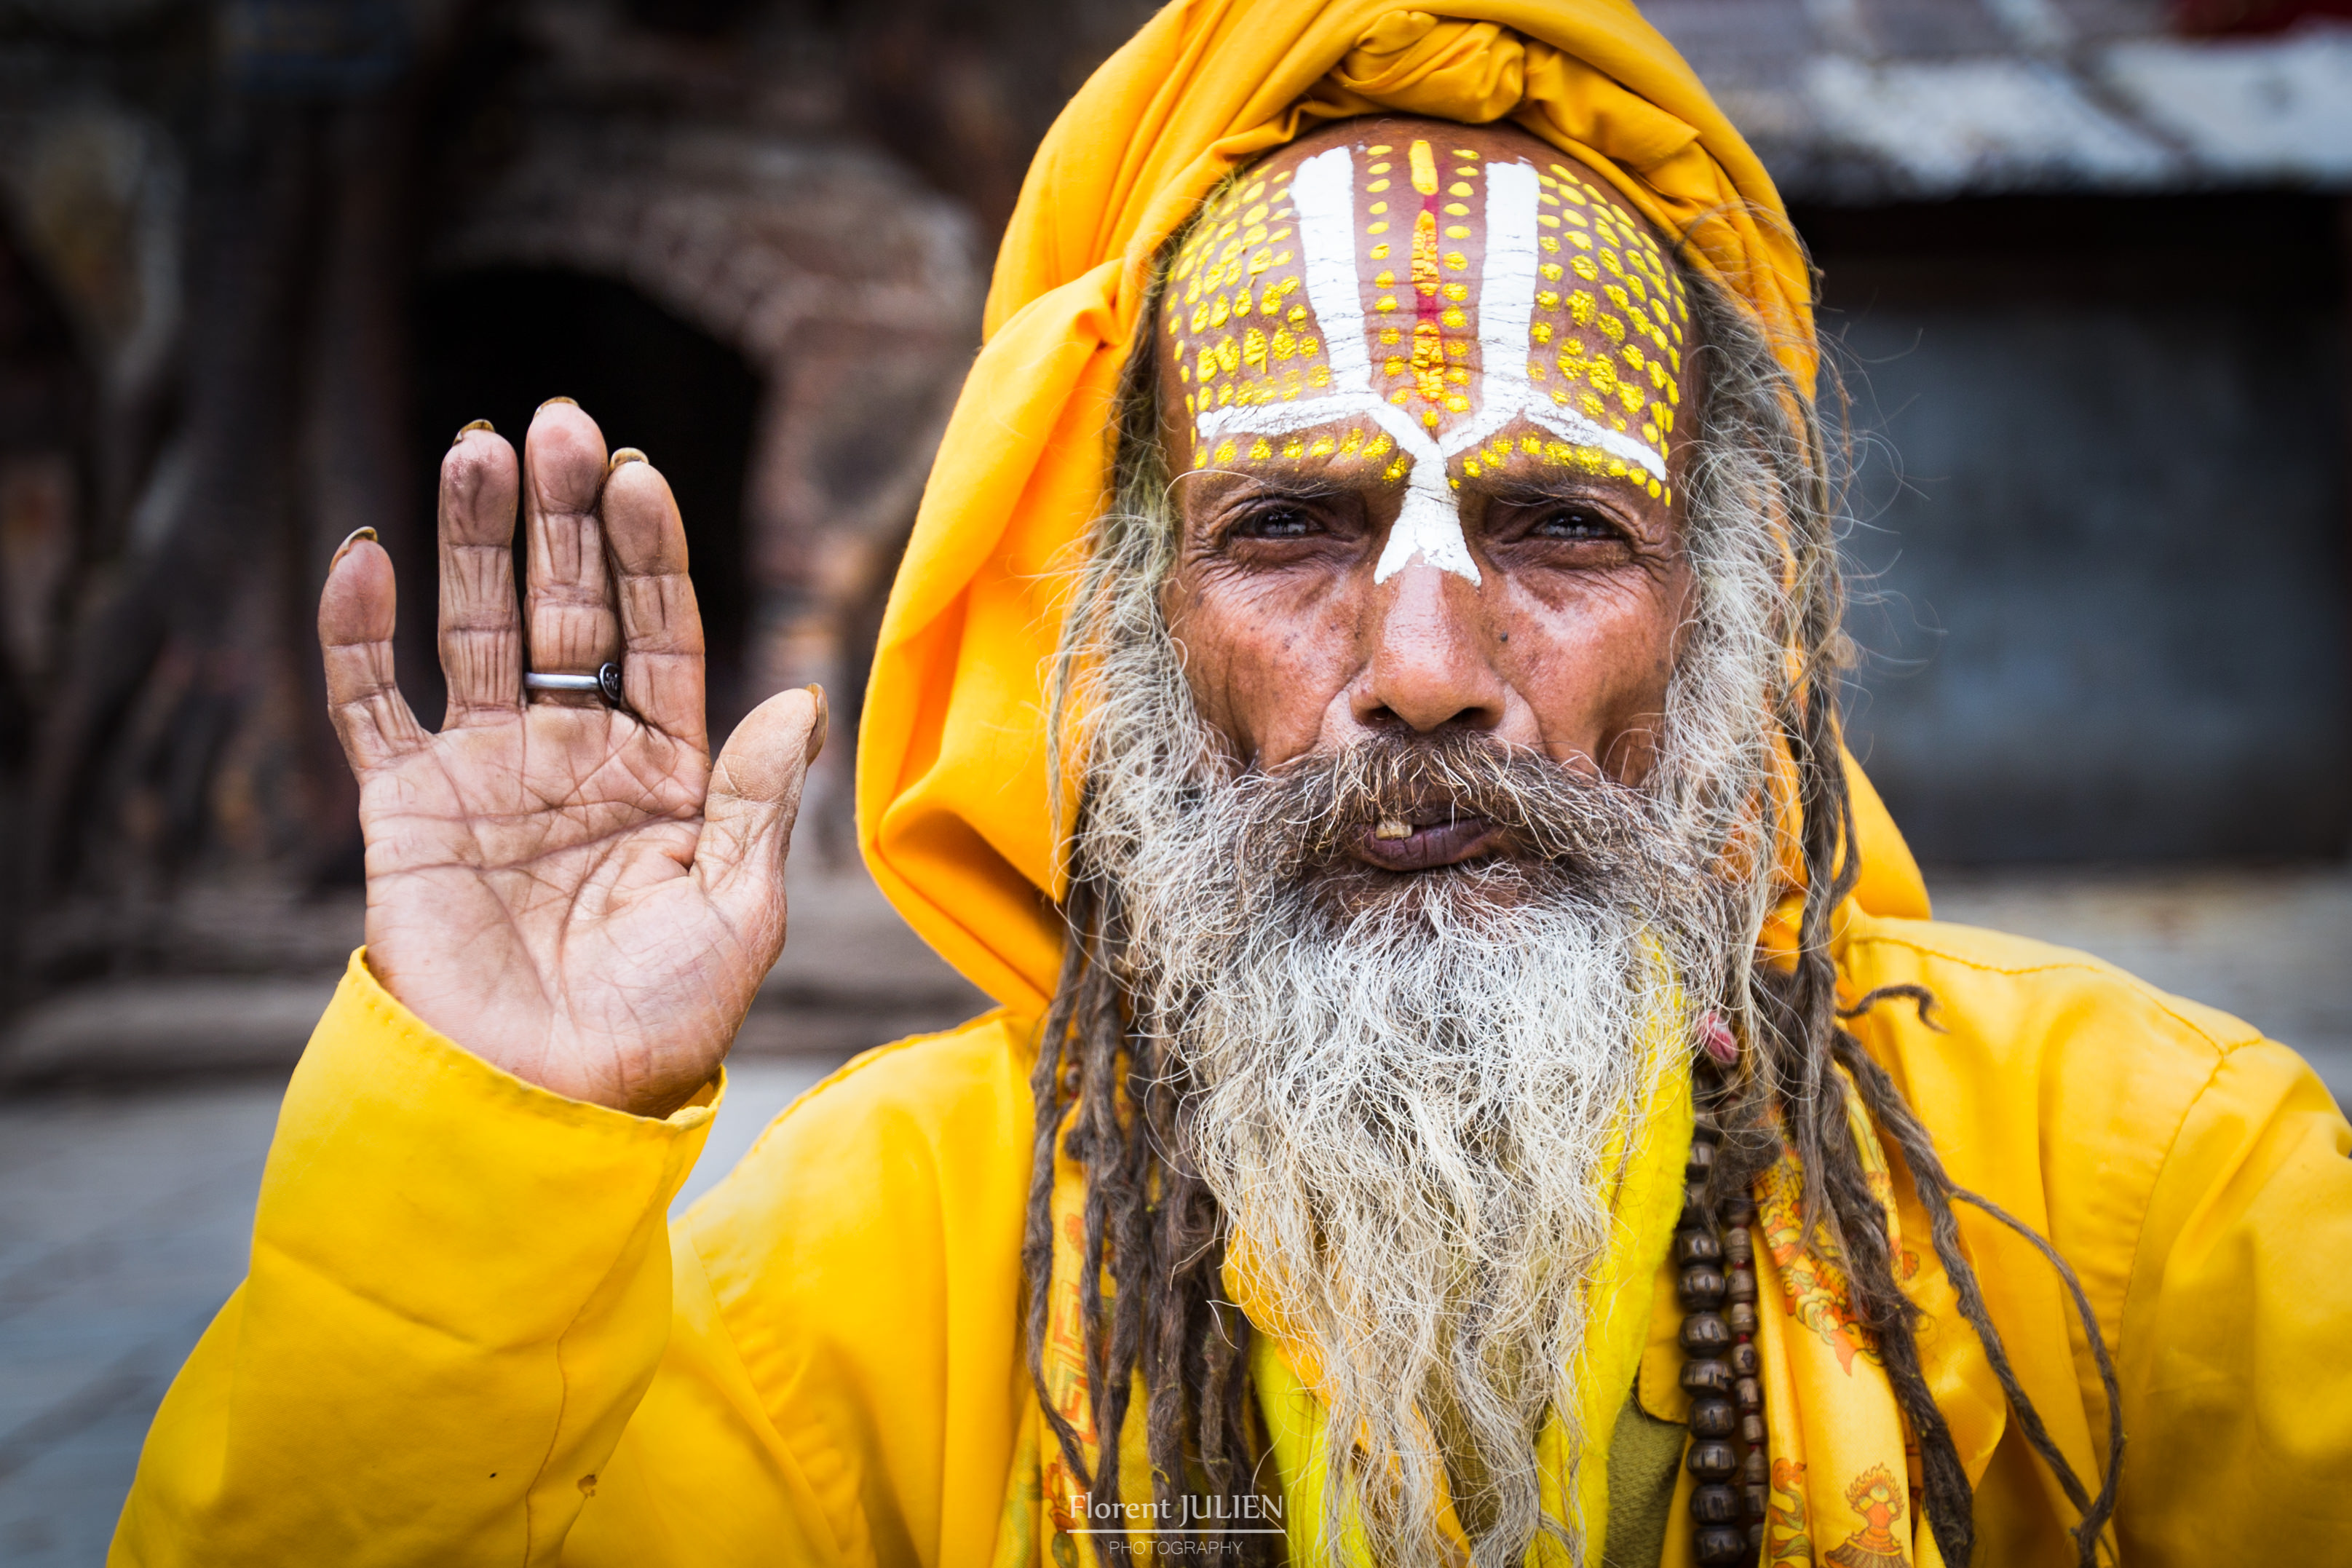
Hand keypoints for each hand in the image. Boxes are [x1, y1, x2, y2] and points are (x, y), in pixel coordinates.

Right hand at [317, 401, 822, 1116]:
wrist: (547, 1105)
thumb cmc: (660, 1022)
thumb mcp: (738, 910)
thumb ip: (754, 800)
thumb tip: (798, 697)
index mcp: (665, 771)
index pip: (659, 635)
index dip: (649, 557)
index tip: (641, 478)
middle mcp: (575, 753)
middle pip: (568, 608)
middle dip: (565, 519)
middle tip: (562, 423)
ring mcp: (487, 772)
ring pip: (474, 629)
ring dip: (473, 539)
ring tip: (480, 446)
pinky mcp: (404, 807)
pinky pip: (371, 704)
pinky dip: (357, 633)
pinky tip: (363, 553)